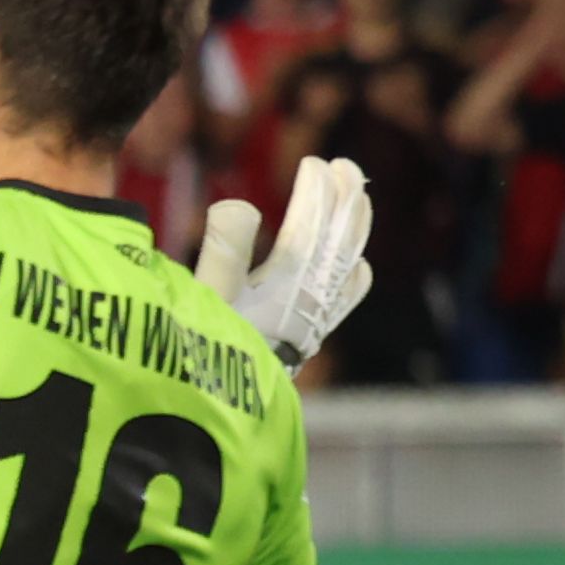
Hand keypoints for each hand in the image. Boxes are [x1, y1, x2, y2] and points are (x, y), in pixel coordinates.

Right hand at [194, 155, 373, 363]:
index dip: (315, 186)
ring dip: (356, 221)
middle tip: (342, 164)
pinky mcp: (317, 330)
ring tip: (357, 195)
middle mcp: (313, 290)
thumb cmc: (209, 348)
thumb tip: (238, 202)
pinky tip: (357, 263)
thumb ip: (224, 247)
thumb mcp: (207, 296)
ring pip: (351, 255)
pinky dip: (357, 269)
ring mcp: (321, 310)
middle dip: (345, 194)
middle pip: (340, 231)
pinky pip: (351, 293)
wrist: (230, 403)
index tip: (311, 161)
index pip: (313, 218)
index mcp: (288, 276)